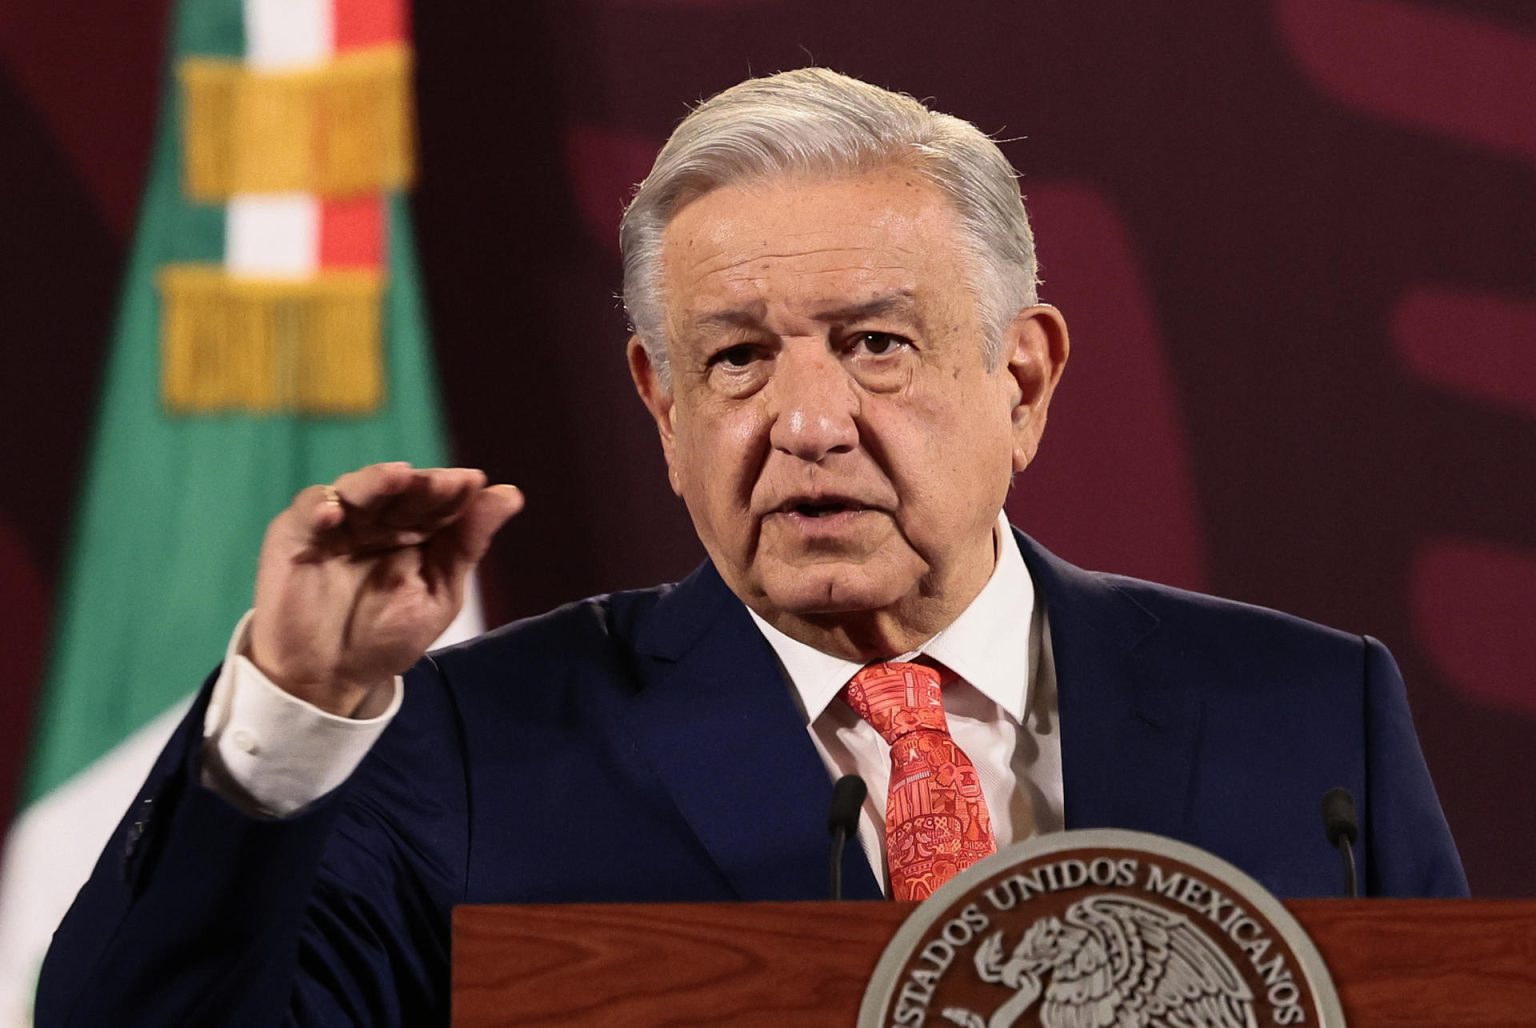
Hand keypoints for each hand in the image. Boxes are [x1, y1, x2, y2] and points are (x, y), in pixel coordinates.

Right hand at [248, 463, 523, 715]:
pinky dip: (319, 507)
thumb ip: (467, 545)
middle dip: (423, 484)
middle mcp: (378, 518)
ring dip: (377, 481)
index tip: (474, 483)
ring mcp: (338, 523)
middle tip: (444, 483)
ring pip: (357, 489)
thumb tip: (512, 494)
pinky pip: (306, 511)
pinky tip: (335, 514)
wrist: (329, 678)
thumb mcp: (437, 595)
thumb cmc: (386, 637)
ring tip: (399, 476)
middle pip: (402, 489)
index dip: (454, 490)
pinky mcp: (296, 534)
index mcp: (416, 530)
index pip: (438, 499)